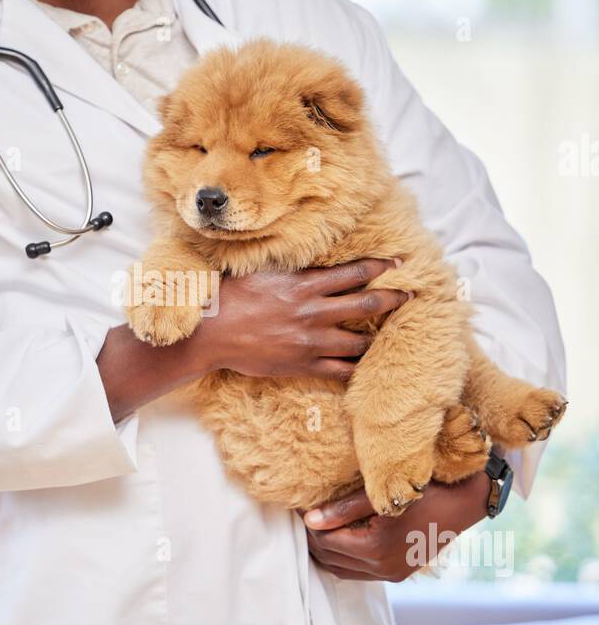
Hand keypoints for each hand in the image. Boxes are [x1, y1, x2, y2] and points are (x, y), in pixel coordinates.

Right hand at [194, 257, 412, 380]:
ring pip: (359, 341)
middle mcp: (314, 311)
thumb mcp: (263, 271)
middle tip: (412, 295)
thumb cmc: (232, 297)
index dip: (380, 265)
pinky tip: (365, 367)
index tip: (398, 262)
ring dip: (376, 338)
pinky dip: (355, 368)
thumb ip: (291, 268)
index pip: (354, 272)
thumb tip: (307, 254)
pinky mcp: (303, 365)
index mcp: (305, 285)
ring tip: (389, 336)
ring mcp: (311, 341)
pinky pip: (340, 370)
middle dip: (393, 298)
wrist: (212, 332)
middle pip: (367, 303)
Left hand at [297, 471, 489, 581]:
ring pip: (341, 569)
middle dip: (314, 538)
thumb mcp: (380, 494)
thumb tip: (309, 519)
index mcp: (375, 548)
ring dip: (327, 551)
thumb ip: (343, 509)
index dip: (309, 525)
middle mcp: (382, 568)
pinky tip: (342, 538)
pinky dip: (344, 558)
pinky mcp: (397, 574)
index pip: (325, 541)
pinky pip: (359, 572)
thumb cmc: (424, 489)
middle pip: (330, 558)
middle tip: (305, 516)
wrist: (463, 502)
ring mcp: (391, 574)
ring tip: (319, 527)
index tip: (301, 507)